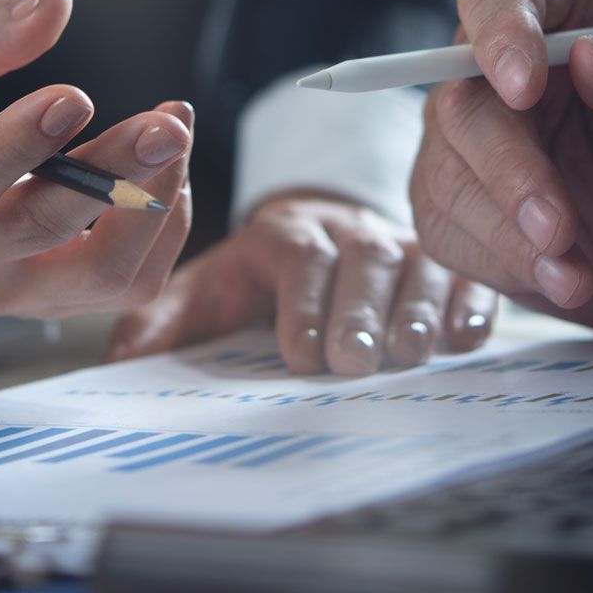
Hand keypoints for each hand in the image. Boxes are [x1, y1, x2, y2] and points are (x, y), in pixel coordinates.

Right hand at [0, 0, 193, 323]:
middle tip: (167, 124)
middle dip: (112, 173)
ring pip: (100, 273)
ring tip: (173, 130)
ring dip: (153, 201)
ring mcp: (11, 290)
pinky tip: (167, 169)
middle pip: (41, 229)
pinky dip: (163, 224)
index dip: (19, 145)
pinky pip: (132, 282)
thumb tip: (54, 4)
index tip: (74, 97)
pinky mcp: (61, 300)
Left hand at [105, 191, 497, 374]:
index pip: (298, 256)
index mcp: (285, 233)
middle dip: (359, 311)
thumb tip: (122, 359)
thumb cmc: (259, 276)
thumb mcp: (206, 288)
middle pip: (362, 260)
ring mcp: (400, 242)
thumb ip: (165, 322)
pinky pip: (465, 273)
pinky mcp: (443, 262)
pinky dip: (470, 302)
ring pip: (417, 264)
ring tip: (411, 353)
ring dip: (416, 309)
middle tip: (355, 361)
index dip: (303, 302)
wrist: (321, 232)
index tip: (300, 353)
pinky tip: (467, 334)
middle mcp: (348, 231)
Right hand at [409, 0, 592, 332]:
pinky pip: (445, 230)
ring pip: (445, 171)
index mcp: (564, 10)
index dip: (500, 32)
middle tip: (559, 224)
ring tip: (577, 271)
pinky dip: (503, 262)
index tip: (525, 85)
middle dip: (507, 166)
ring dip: (507, 230)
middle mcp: (502, 68)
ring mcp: (473, 140)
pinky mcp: (460, 206)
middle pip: (460, 97)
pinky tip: (563, 278)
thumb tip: (592, 59)